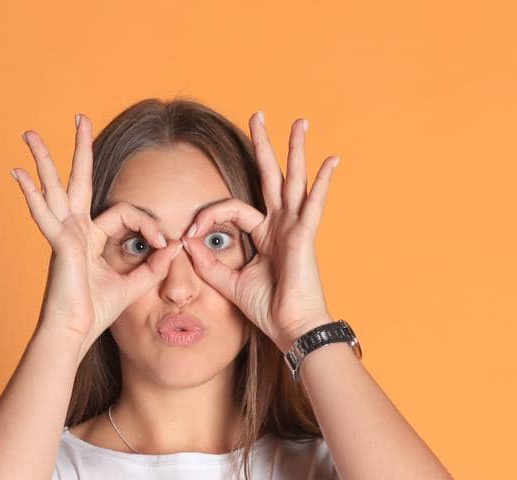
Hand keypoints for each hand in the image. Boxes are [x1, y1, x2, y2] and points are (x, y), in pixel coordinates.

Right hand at [12, 114, 185, 352]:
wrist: (73, 334)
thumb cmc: (94, 314)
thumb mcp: (132, 285)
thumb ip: (152, 266)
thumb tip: (175, 248)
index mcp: (91, 238)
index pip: (125, 214)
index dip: (150, 224)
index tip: (165, 243)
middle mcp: (74, 230)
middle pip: (77, 180)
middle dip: (80, 148)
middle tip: (79, 116)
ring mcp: (63, 234)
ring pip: (54, 187)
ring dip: (44, 159)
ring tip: (30, 134)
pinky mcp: (59, 244)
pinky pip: (44, 214)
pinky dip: (31, 195)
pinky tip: (18, 175)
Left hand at [178, 112, 340, 351]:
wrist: (291, 327)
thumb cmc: (268, 309)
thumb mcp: (229, 282)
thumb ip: (207, 263)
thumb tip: (186, 243)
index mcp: (265, 234)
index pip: (233, 209)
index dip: (208, 215)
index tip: (189, 233)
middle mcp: (281, 225)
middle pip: (271, 176)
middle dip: (264, 146)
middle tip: (258, 115)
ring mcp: (295, 227)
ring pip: (294, 179)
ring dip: (295, 149)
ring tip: (300, 122)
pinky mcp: (305, 235)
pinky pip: (314, 203)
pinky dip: (323, 182)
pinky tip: (331, 160)